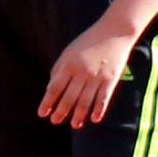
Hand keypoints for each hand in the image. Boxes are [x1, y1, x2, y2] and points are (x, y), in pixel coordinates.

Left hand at [39, 13, 139, 127]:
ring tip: (75, 125)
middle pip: (69, 97)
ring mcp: (97, 77)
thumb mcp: (69, 52)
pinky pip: (103, 99)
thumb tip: (50, 89)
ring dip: (79, 115)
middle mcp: (81, 72)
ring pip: (86, 101)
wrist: (114, 32)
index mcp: (69, 64)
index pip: (55, 88)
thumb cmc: (88, 42)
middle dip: (61, 112)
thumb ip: (58, 69)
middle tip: (55, 122)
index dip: (48, 102)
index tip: (42, 114)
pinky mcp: (111, 79)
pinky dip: (98, 110)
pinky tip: (94, 119)